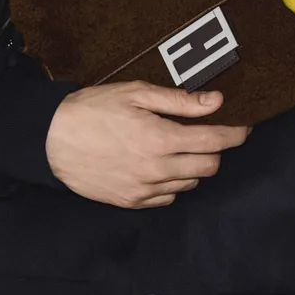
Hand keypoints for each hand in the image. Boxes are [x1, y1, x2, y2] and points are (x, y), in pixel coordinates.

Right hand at [45, 80, 251, 207]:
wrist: (51, 140)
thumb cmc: (91, 110)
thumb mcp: (135, 93)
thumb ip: (179, 100)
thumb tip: (215, 102)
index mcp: (160, 138)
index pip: (214, 142)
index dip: (235, 135)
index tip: (243, 128)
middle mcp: (157, 168)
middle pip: (208, 166)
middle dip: (214, 150)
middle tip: (205, 134)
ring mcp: (144, 189)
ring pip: (190, 183)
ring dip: (193, 166)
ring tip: (178, 147)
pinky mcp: (132, 201)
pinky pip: (168, 197)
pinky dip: (173, 182)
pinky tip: (161, 166)